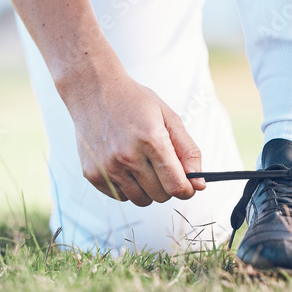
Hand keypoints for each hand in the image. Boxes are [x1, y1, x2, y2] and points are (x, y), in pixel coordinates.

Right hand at [60, 68, 203, 205]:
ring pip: (141, 200)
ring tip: (142, 164)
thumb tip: (199, 184)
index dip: (187, 190)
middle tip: (161, 165)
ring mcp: (107, 167)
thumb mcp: (168, 118)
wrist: (93, 90)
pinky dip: (127, 186)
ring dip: (147, 188)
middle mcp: (127, 156)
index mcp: (151, 140)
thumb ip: (188, 151)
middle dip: (167, 186)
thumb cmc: (134, 102)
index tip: (187, 185)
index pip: (176, 185)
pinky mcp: (92, 174)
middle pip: (161, 195)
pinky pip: (120, 196)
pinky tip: (123, 164)